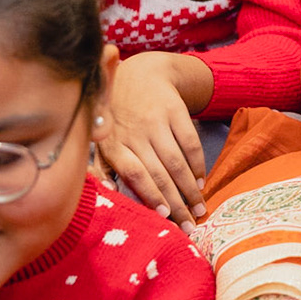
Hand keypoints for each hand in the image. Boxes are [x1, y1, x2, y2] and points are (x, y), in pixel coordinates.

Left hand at [98, 52, 208, 227]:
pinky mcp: (175, 109)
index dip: (149, 194)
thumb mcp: (100, 138)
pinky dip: (198, 164)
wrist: (140, 73)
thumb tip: (108, 198)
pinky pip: (190, 142)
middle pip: (159, 172)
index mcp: (113, 142)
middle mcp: (134, 131)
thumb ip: (100, 168)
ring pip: (177, 160)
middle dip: (176, 202)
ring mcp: (156, 119)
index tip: (163, 216)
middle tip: (189, 226)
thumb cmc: (116, 115)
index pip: (134, 173)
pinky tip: (200, 182)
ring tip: (199, 210)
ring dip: (190, 189)